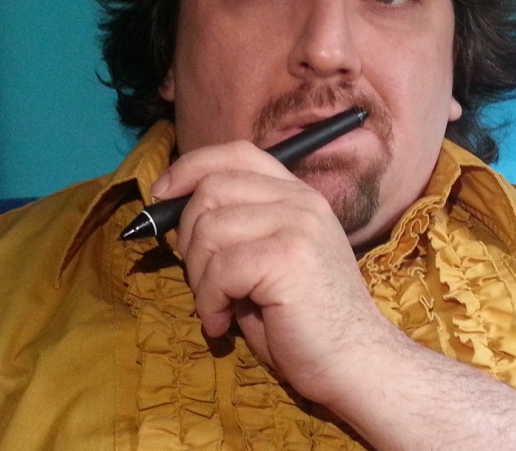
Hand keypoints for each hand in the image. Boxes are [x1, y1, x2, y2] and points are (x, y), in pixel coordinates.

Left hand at [151, 140, 399, 403]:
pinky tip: (223, 324)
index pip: (237, 153)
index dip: (191, 167)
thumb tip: (172, 215)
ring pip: (208, 229)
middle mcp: (301, 201)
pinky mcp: (288, 257)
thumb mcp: (267, 261)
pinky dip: (209, 302)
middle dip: (189, 240)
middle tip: (205, 284)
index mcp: (298, 196)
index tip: (162, 196)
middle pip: (212, 189)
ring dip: (198, 277)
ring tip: (219, 307)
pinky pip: (219, 269)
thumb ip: (236, 229)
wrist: (354, 362)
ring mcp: (297, 225)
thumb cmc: (303, 323)